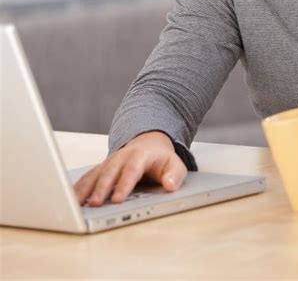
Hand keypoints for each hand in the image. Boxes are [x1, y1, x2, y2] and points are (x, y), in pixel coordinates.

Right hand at [73, 131, 187, 206]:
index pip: (132, 170)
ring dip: (86, 188)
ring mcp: (110, 161)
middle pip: (110, 172)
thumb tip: (170, 185)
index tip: (118, 199)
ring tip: (76, 204)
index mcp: (140, 155)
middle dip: (102, 188)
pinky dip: (79, 187)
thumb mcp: (175, 165)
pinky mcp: (101, 168)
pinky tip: (71, 198)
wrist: (149, 143)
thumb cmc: (161, 159)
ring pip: (95, 174)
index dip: (124, 184)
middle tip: (96, 204)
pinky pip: (88, 177)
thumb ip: (175, 175)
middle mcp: (122, 156)